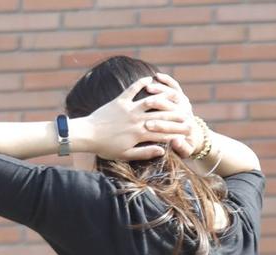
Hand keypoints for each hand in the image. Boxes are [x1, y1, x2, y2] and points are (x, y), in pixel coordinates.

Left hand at [73, 80, 194, 161]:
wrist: (87, 134)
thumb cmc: (105, 147)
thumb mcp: (126, 154)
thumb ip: (145, 152)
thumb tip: (162, 150)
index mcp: (139, 134)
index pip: (164, 133)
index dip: (177, 132)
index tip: (188, 131)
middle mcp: (136, 120)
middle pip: (161, 116)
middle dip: (176, 116)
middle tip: (188, 115)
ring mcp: (128, 109)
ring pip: (150, 102)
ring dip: (163, 98)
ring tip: (173, 96)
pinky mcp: (119, 101)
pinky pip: (132, 89)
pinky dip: (141, 83)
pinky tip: (149, 79)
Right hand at [142, 72, 204, 157]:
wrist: (193, 134)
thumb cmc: (185, 145)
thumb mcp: (186, 150)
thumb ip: (181, 148)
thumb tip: (176, 141)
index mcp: (186, 126)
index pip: (172, 125)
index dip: (161, 125)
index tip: (148, 125)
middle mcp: (186, 113)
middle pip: (172, 106)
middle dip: (159, 104)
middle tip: (147, 102)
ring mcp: (183, 103)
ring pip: (173, 93)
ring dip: (161, 89)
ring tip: (149, 88)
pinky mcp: (181, 96)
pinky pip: (174, 85)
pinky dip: (167, 80)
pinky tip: (157, 76)